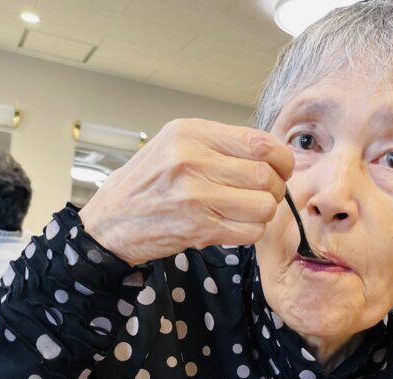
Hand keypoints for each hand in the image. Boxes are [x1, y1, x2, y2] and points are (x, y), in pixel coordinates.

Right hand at [78, 119, 293, 265]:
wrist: (109, 221)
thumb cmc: (146, 184)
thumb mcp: (174, 145)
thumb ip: (219, 144)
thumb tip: (271, 153)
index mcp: (190, 133)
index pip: (260, 142)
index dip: (282, 159)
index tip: (280, 168)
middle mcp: (192, 160)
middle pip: (266, 176)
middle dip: (273, 189)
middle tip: (262, 195)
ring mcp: (195, 196)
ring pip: (263, 206)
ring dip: (262, 213)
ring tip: (245, 211)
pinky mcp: (198, 228)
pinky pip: (250, 232)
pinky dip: (250, 232)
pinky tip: (233, 226)